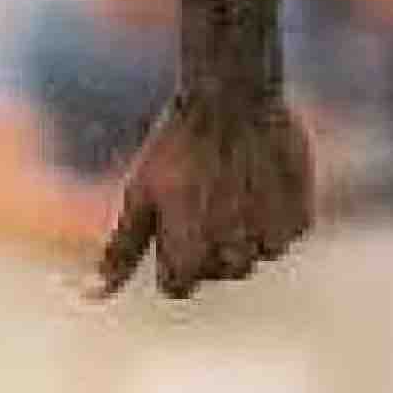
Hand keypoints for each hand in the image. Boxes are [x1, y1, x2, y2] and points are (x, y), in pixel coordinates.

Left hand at [90, 89, 312, 299]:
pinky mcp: (302, 221)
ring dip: (238, 231)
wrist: (233, 96)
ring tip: (228, 185)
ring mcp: (272, 241)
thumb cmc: (176, 146)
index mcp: (190, 255)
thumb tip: (90, 296)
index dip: (168, 253)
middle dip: (204, 243)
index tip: (170, 218)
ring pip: (252, 257)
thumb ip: (120, 252)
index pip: (177, 286)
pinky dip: (269, 215)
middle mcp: (234, 256)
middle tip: (199, 195)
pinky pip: (282, 235)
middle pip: (216, 273)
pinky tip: (256, 181)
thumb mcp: (138, 195)